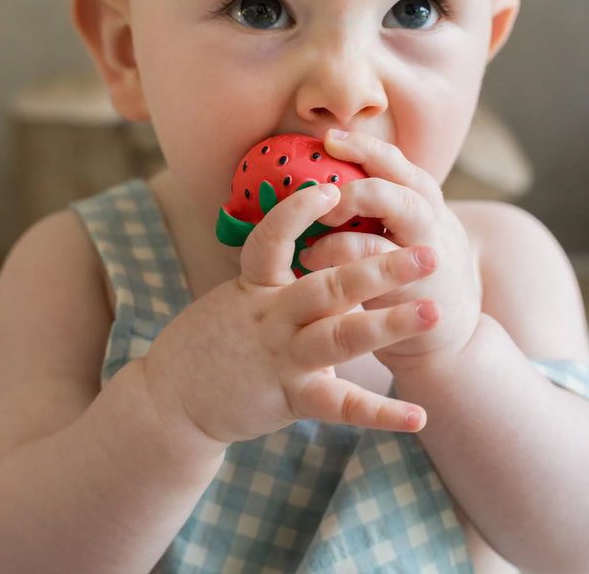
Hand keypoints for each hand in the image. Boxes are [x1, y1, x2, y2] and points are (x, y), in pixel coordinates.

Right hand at [145, 182, 438, 445]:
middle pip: (328, 286)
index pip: (272, 239)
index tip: (333, 188)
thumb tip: (333, 250)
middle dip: (379, 267)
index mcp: (256, 286)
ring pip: (340, 338)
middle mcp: (271, 317)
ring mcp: (281, 357)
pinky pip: (340, 405)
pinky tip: (418, 414)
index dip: (298, 213)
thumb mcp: (241, 296)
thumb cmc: (215, 337)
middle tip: (428, 253)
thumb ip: (285, 277)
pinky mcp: (289, 398)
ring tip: (431, 311)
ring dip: (388, 325)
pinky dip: (380, 412)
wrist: (172, 398)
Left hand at [300, 130, 481, 369]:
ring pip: (390, 214)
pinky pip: (370, 262)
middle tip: (319, 190)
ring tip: (310, 231)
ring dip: (343, 217)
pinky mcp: (411, 289)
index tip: (328, 137)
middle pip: (398, 183)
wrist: (449, 340)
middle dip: (355, 177)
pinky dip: (336, 255)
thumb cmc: (417, 281)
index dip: (364, 147)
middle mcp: (432, 223)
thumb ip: (382, 211)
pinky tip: (310, 260)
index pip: (398, 164)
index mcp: (427, 205)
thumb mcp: (410, 237)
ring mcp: (425, 255)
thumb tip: (330, 183)